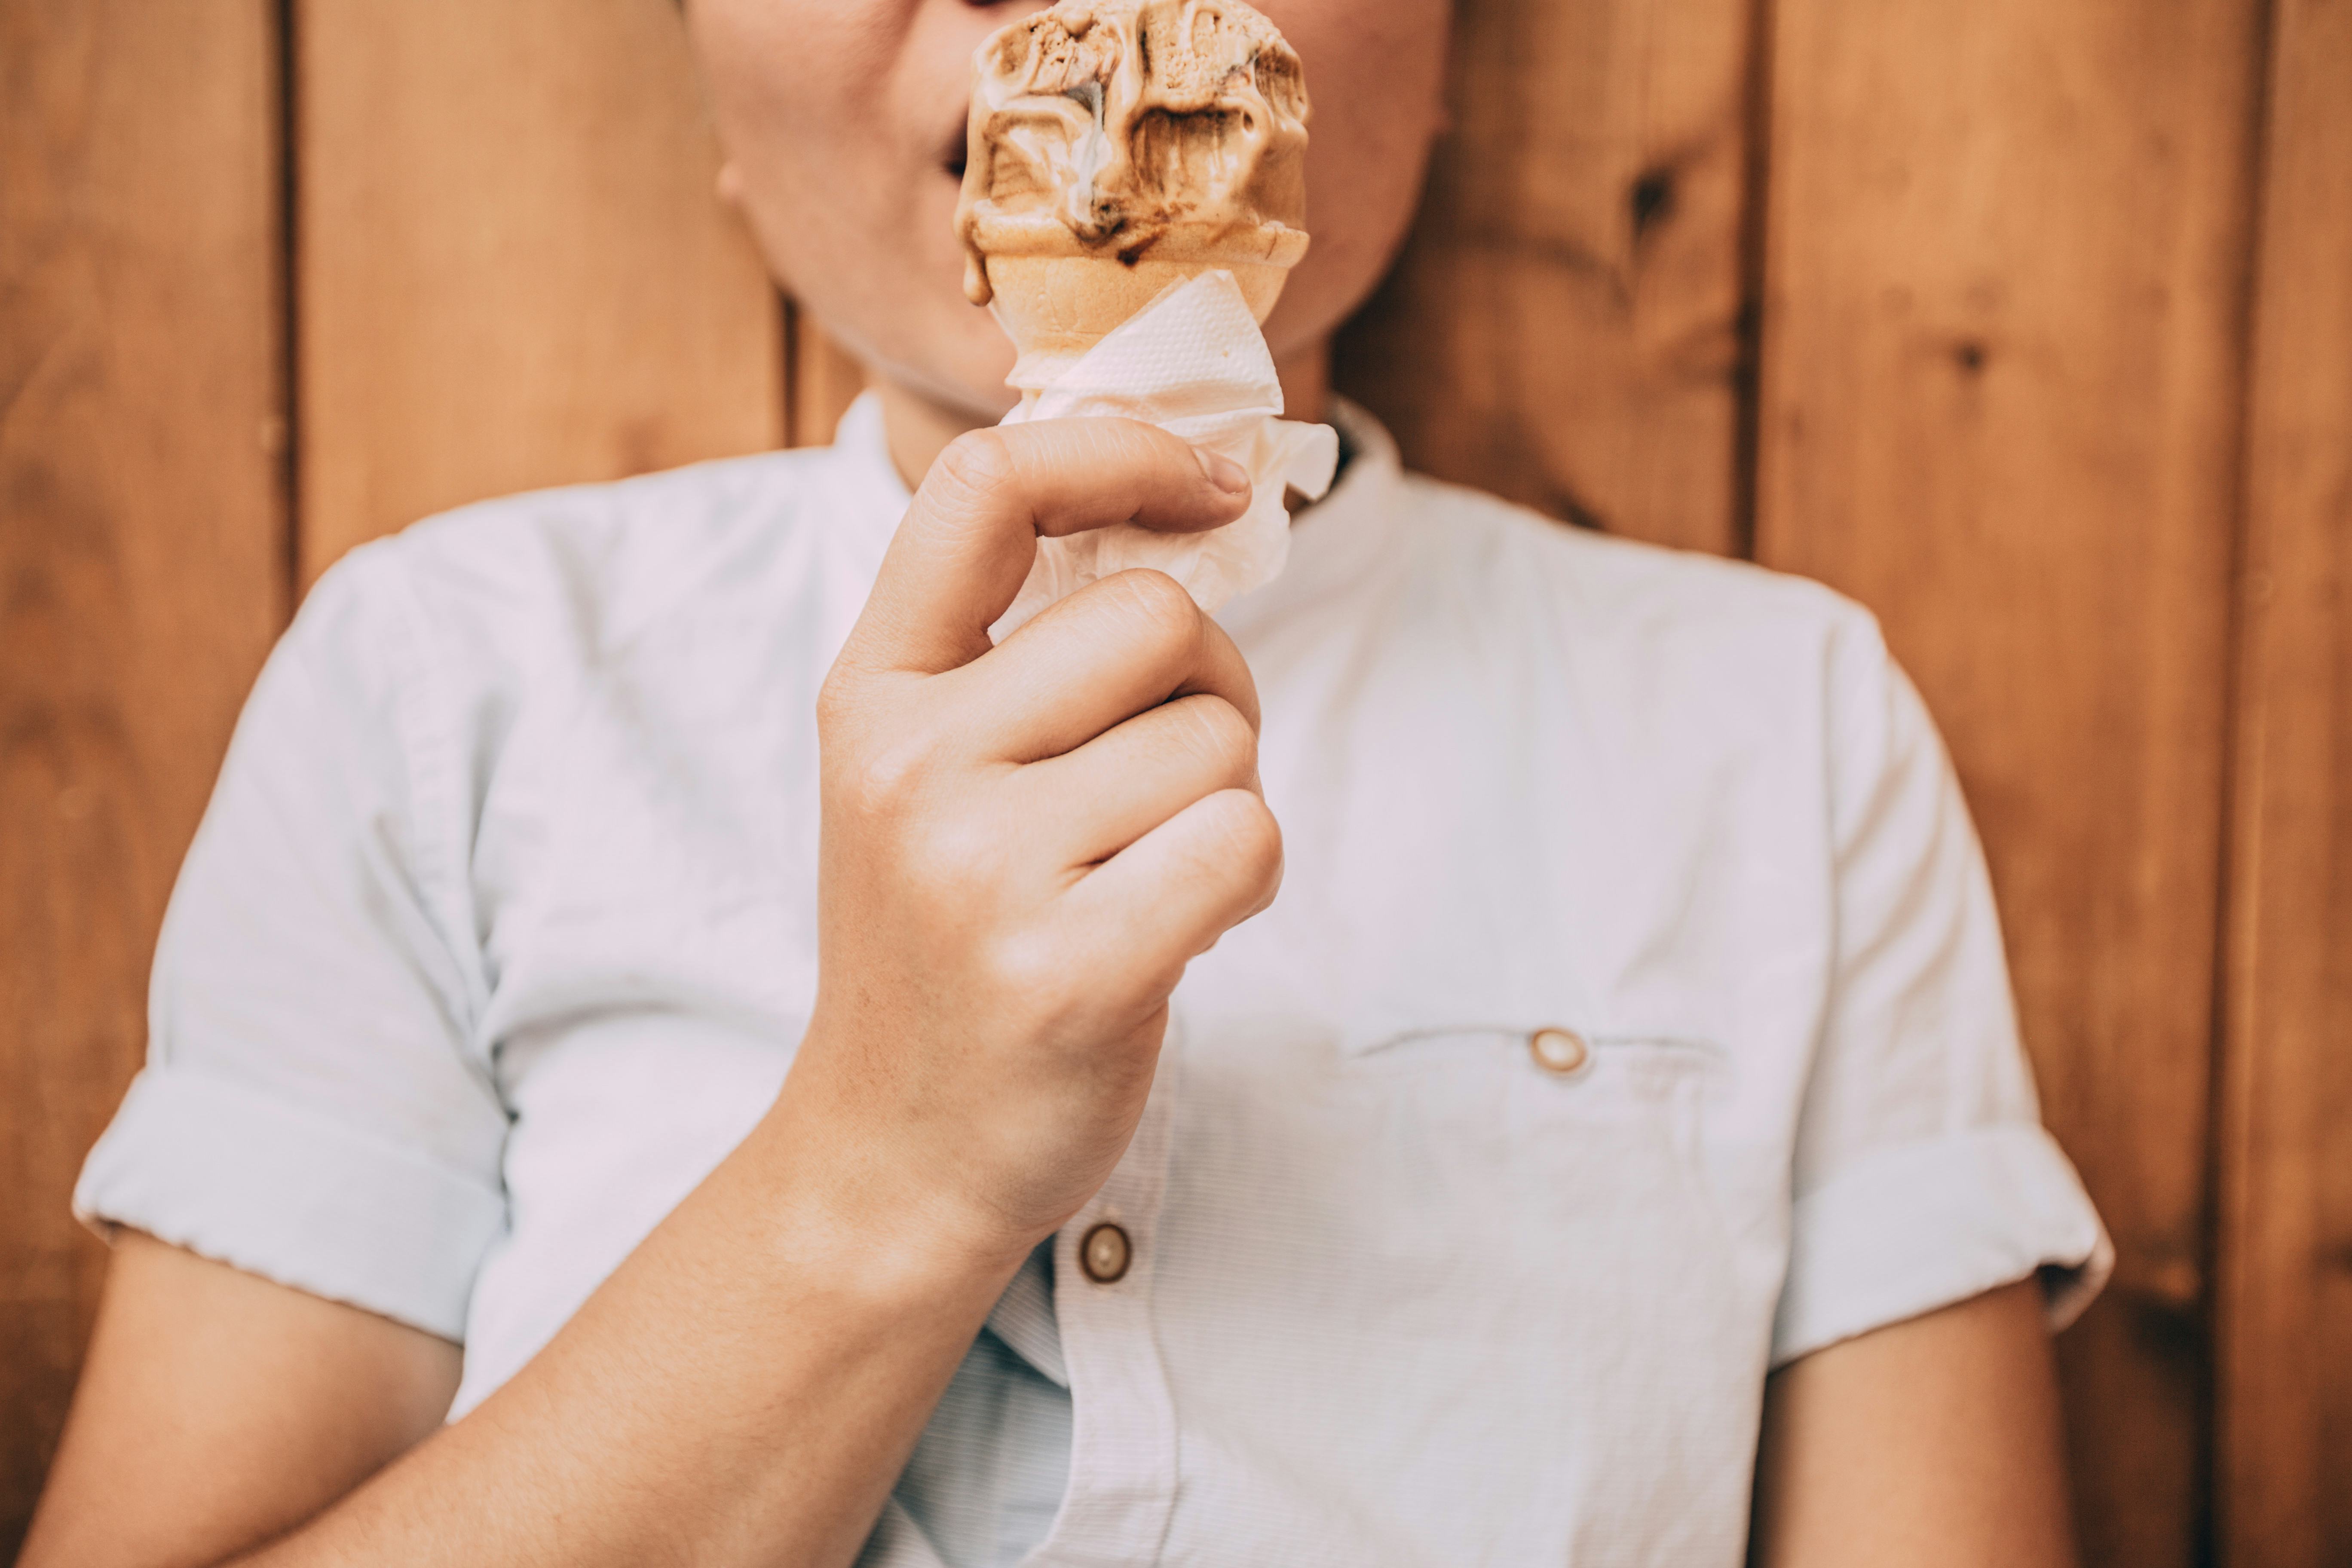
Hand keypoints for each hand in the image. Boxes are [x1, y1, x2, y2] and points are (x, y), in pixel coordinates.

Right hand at [789, 417, 1283, 1261]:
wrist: (889, 1156)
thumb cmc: (947, 945)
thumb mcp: (925, 774)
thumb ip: (1017, 652)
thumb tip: (1189, 510)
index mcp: (872, 694)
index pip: (984, 487)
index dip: (1119, 451)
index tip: (1205, 483)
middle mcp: (911, 763)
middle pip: (1159, 618)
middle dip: (1209, 688)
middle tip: (1165, 780)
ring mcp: (981, 869)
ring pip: (1217, 738)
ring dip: (1227, 801)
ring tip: (1150, 875)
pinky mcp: (1071, 969)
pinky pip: (1246, 838)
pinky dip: (1249, 878)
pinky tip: (1184, 928)